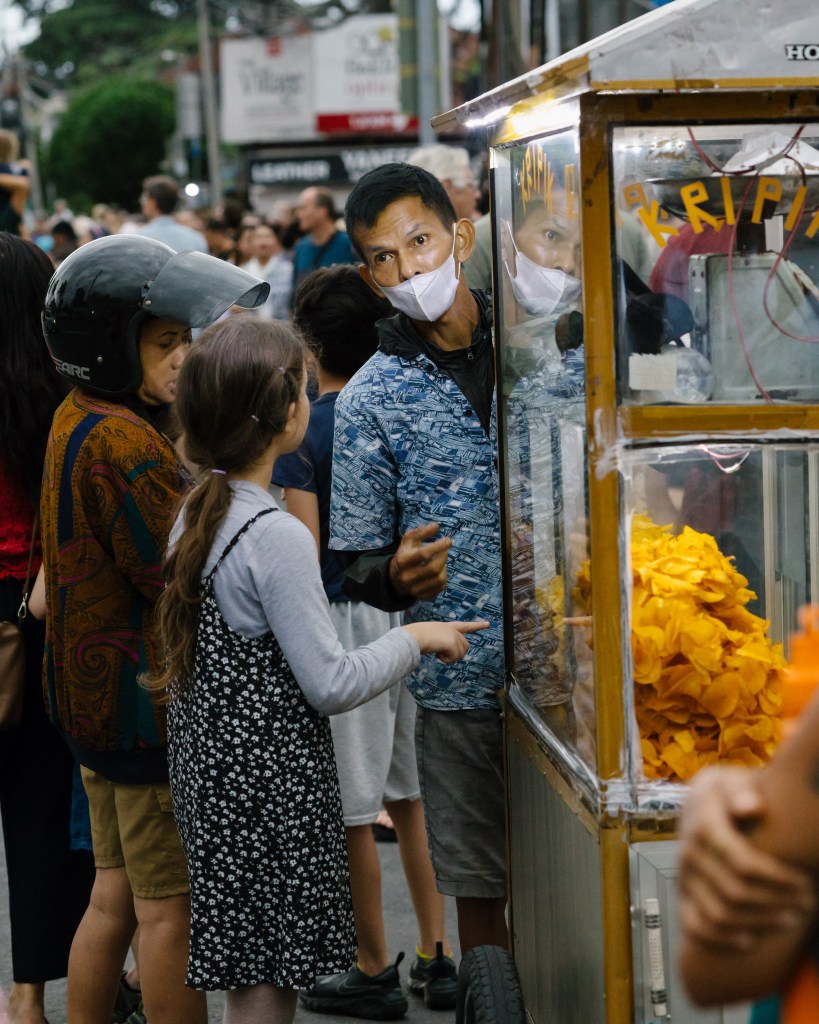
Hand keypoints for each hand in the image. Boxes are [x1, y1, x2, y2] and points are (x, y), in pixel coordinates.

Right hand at [389, 522, 452, 601]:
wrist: (395, 578)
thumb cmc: (405, 555)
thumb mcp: (408, 541)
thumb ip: (420, 532)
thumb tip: (436, 525)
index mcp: (403, 561)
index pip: (424, 554)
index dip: (438, 546)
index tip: (448, 540)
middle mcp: (407, 577)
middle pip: (433, 568)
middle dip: (443, 557)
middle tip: (446, 550)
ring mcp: (414, 589)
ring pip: (439, 579)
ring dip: (444, 567)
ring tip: (441, 561)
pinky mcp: (422, 596)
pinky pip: (440, 588)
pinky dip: (444, 578)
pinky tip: (439, 571)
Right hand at [403, 620, 488, 662]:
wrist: (415, 637)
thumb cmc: (417, 638)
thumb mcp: (432, 638)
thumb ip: (442, 643)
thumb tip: (444, 654)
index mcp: (447, 626)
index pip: (465, 626)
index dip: (477, 625)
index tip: (488, 624)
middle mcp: (453, 630)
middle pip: (465, 646)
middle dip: (456, 653)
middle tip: (442, 654)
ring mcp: (454, 635)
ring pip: (461, 653)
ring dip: (450, 657)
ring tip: (438, 652)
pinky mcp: (453, 642)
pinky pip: (455, 657)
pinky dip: (446, 659)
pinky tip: (438, 654)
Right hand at [678, 766, 815, 949]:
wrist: (701, 802)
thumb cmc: (729, 792)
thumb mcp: (733, 779)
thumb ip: (741, 791)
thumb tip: (750, 807)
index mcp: (702, 823)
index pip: (741, 861)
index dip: (777, 877)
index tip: (805, 879)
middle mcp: (688, 853)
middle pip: (735, 892)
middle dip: (777, 901)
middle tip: (807, 900)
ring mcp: (683, 876)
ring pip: (719, 914)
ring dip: (759, 922)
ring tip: (791, 920)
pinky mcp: (683, 894)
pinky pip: (696, 926)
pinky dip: (722, 939)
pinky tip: (751, 941)